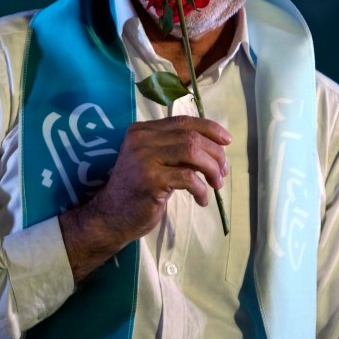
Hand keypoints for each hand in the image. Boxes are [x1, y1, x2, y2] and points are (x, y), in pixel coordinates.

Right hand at [58, 115, 230, 280]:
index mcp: (142, 130)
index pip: (183, 121)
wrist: (111, 217)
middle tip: (223, 171)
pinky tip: (202, 199)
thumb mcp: (154, 162)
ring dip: (212, 169)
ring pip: (192, 153)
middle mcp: (141, 139)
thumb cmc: (137, 191)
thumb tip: (215, 146)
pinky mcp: (150, 179)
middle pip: (191, 136)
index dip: (209, 128)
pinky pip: (188, 177)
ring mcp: (144, 158)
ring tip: (216, 184)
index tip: (227, 141)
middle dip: (215, 153)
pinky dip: (201, 189)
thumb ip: (175, 149)